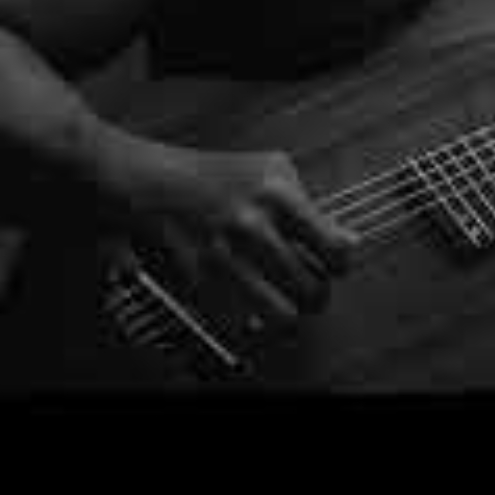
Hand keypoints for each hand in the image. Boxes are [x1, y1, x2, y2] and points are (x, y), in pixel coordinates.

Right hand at [105, 144, 359, 334]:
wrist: (147, 181)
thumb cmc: (213, 176)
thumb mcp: (271, 171)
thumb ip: (310, 207)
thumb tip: (347, 242)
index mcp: (277, 193)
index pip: (336, 248)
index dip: (341, 265)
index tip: (335, 264)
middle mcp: (252, 225)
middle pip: (313, 290)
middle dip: (316, 295)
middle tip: (310, 289)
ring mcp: (224, 257)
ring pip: (283, 316)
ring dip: (289, 315)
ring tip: (285, 304)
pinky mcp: (199, 283)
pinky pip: (243, 323)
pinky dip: (252, 323)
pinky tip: (250, 307)